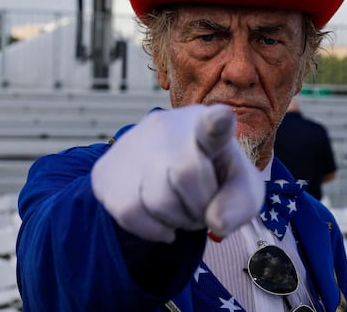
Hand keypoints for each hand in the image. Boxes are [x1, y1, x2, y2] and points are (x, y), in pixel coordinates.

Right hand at [92, 104, 263, 241]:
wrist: (165, 173)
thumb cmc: (212, 177)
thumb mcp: (240, 188)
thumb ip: (240, 203)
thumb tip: (215, 221)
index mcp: (207, 124)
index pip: (213, 122)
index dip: (218, 122)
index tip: (222, 117)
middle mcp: (167, 126)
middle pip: (186, 174)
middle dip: (200, 205)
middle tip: (201, 207)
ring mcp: (131, 145)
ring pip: (157, 199)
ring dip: (177, 220)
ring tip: (181, 210)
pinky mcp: (106, 171)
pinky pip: (130, 213)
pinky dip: (152, 229)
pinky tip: (161, 220)